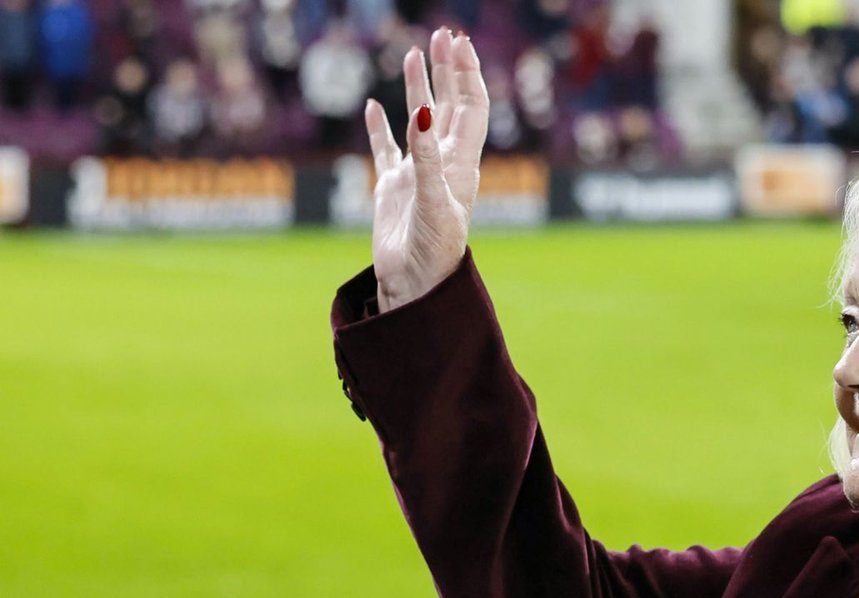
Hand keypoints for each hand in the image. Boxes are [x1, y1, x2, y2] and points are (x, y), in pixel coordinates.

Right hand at [364, 27, 488, 311]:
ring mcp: (418, 174)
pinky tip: (372, 107)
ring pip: (420, 120)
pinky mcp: (394, 189)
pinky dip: (380, 127)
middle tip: (443, 34)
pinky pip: (386, 150)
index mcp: (462, 164)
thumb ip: (429, 157)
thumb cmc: (434, 252)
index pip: (471, 108)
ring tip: (414, 52)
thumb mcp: (434, 202)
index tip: (459, 42)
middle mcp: (444, 164)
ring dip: (419, 88)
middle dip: (448, 70)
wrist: (415, 288)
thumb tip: (426, 112)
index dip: (467, 74)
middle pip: (451, 105)